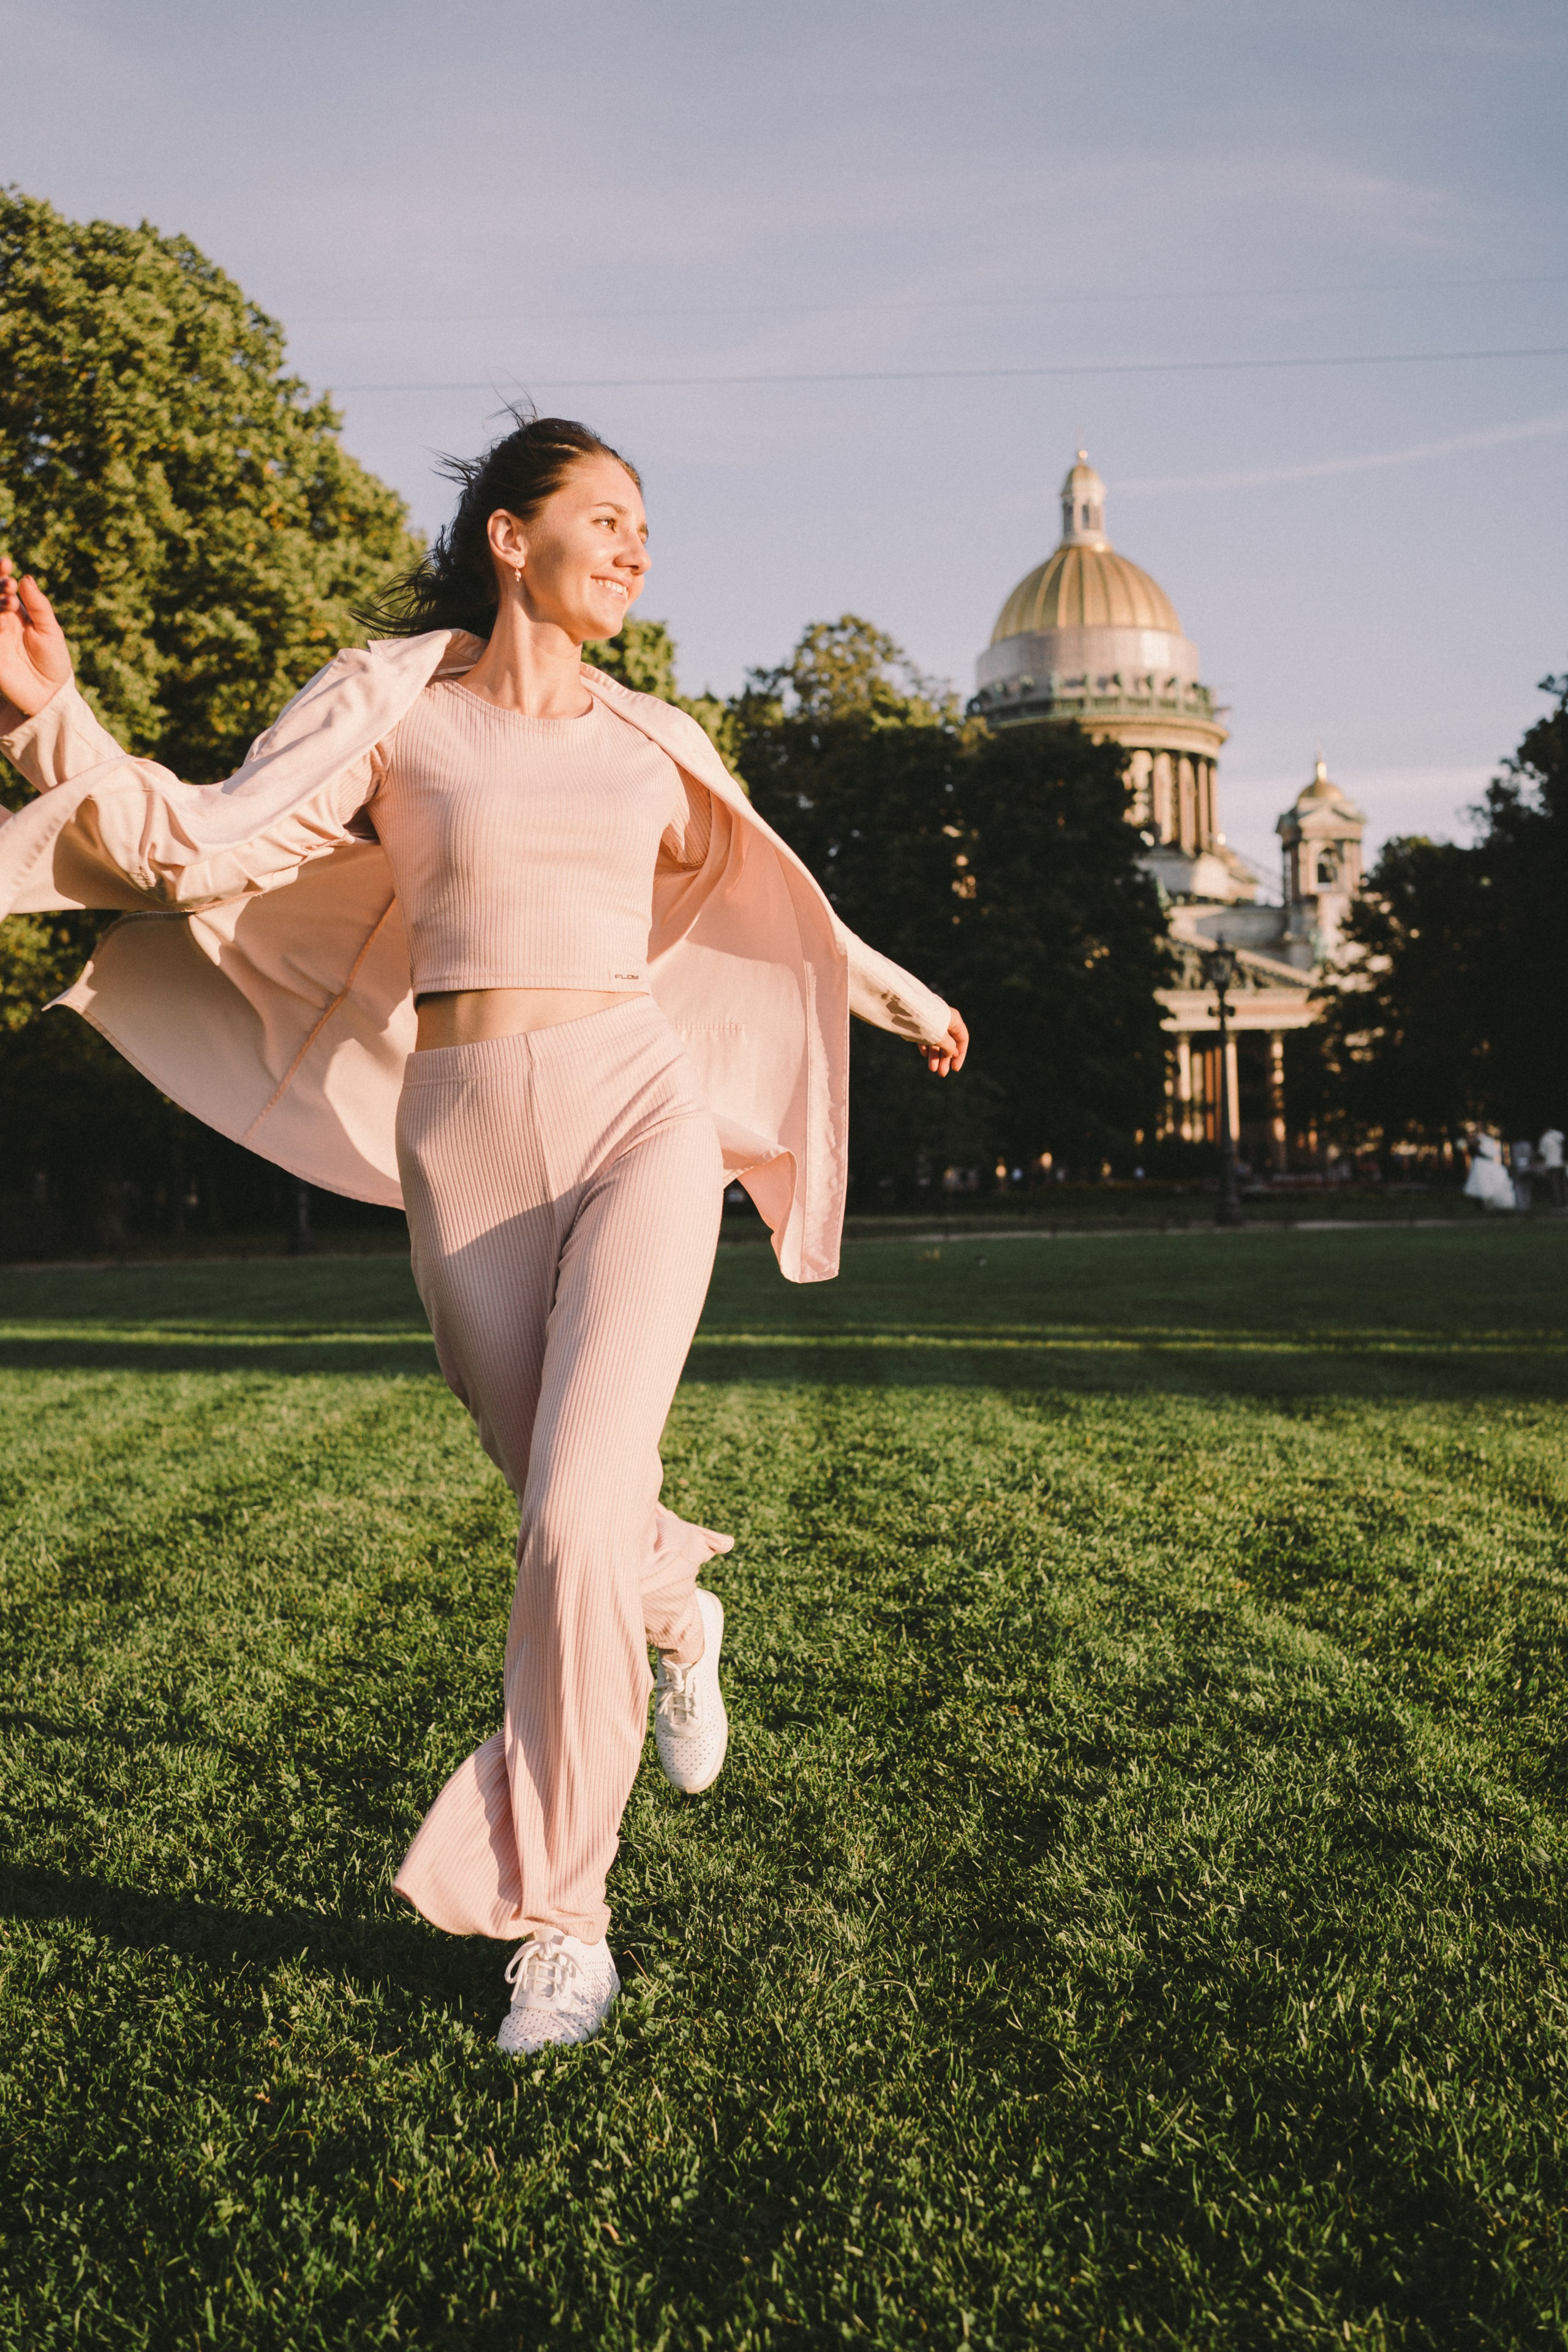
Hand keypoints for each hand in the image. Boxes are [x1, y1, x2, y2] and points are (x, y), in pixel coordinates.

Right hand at [0, 559, 72, 730]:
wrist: (51, 695)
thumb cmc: (54, 661)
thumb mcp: (50, 631)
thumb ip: (39, 605)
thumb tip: (26, 577)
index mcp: (14, 612)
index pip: (1, 586)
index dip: (0, 573)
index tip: (6, 562)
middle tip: (8, 583)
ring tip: (10, 601)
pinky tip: (0, 620)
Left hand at [921, 1007, 967, 1075]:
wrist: (904, 1008)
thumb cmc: (925, 1022)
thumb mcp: (940, 1037)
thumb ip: (949, 1046)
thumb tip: (953, 1053)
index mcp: (954, 1020)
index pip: (962, 1039)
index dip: (960, 1055)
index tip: (955, 1069)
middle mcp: (944, 1020)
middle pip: (948, 1042)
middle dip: (945, 1059)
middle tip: (941, 1074)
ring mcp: (932, 1022)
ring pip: (936, 1041)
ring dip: (935, 1056)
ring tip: (932, 1069)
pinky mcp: (920, 1024)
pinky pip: (925, 1037)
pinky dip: (926, 1046)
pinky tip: (924, 1055)